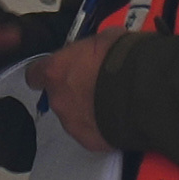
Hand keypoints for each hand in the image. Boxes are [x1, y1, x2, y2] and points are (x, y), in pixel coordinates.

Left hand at [24, 33, 124, 149]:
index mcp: (56, 71)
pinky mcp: (89, 141)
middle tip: (97, 86)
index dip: (47, 73)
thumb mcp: (106, 38)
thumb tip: (99, 48)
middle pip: (58, 97)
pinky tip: (119, 118)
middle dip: (74, 92)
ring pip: (74, 117)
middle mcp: (58, 100)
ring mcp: (72, 124)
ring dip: (88, 110)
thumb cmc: (122, 60)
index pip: (34, 75)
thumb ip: (92, 48)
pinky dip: (102, 127)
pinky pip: (92, 133)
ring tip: (112, 103)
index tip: (59, 72)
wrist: (143, 91)